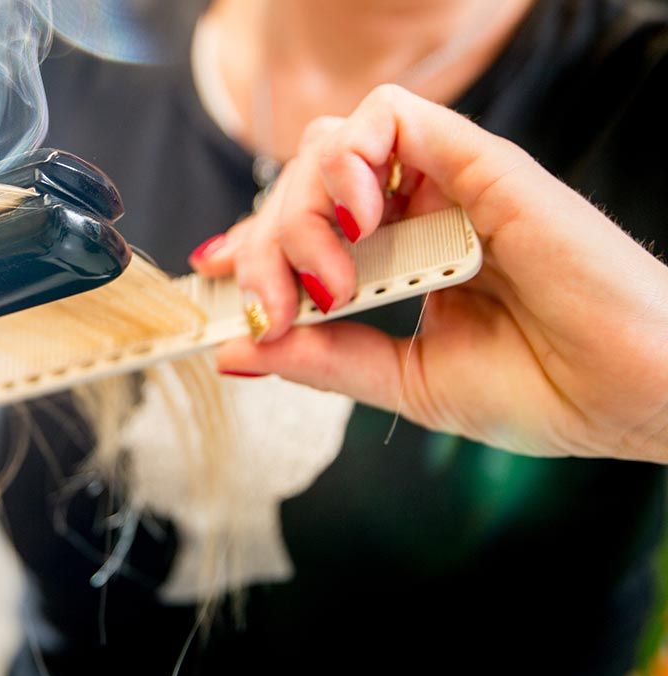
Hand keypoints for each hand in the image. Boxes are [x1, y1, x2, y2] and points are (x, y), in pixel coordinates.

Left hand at [192, 85, 667, 462]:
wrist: (628, 395)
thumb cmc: (542, 389)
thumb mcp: (405, 382)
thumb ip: (321, 361)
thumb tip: (237, 349)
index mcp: (400, 260)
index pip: (300, 225)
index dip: (248, 242)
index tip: (214, 277)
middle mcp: (415, 214)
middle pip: (301, 186)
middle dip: (265, 243)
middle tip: (278, 305)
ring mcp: (445, 185)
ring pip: (333, 146)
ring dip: (302, 205)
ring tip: (326, 271)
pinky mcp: (478, 162)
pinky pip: (394, 115)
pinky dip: (352, 157)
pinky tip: (357, 219)